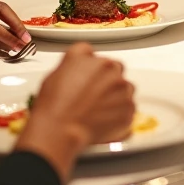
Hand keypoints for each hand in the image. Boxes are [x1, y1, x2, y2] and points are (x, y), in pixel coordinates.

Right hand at [16, 43, 135, 180]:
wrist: (61, 128)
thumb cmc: (55, 104)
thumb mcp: (55, 74)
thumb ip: (73, 65)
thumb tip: (78, 68)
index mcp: (89, 58)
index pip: (94, 56)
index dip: (90, 68)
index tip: (89, 75)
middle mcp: (109, 69)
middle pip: (114, 69)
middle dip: (106, 80)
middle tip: (93, 95)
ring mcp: (122, 88)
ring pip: (124, 87)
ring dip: (116, 95)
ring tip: (99, 109)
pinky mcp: (128, 107)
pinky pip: (128, 107)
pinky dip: (119, 112)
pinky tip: (104, 119)